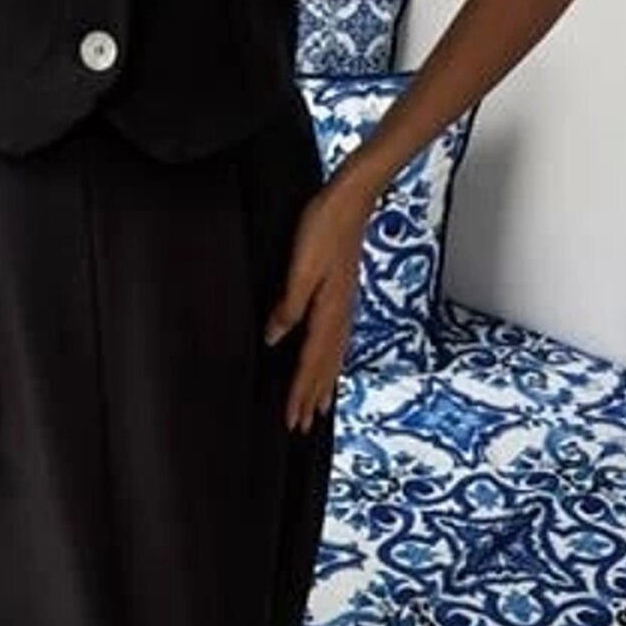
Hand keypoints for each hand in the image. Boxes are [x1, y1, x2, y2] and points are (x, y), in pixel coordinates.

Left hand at [263, 175, 377, 431]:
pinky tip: (330, 362)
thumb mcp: (301, 267)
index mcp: (328, 311)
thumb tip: (273, 339)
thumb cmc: (324, 227)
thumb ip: (289, 305)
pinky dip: (332, 361)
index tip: (291, 420)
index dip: (300, 393)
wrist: (352, 199)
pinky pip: (338, 341)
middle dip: (312, 397)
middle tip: (302, 427)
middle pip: (324, 367)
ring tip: (318, 408)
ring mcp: (344, 306)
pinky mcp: (343, 295)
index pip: (310, 363)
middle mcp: (339, 315)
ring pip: (333, 356)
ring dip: (323, 384)